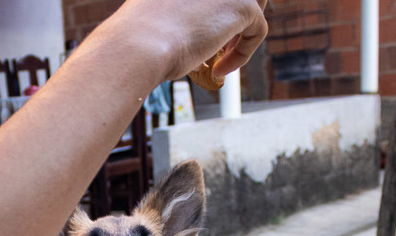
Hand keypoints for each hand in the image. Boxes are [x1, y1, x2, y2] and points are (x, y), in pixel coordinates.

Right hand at [102, 0, 269, 83]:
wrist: (137, 46)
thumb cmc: (137, 40)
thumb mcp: (160, 19)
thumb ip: (182, 16)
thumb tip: (197, 35)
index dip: (215, 11)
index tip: (205, 33)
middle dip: (236, 15)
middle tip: (223, 44)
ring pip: (256, 4)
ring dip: (243, 30)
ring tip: (221, 56)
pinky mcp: (243, 5)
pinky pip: (258, 29)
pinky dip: (243, 54)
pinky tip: (218, 70)